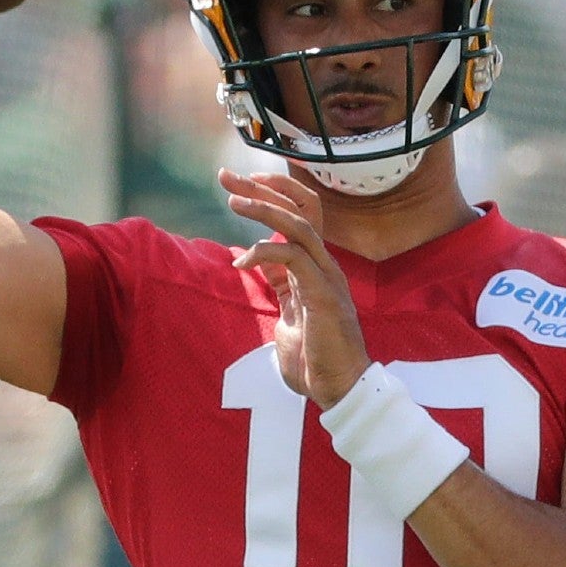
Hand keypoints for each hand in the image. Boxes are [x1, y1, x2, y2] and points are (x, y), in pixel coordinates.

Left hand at [222, 168, 369, 408]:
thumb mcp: (288, 312)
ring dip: (263, 208)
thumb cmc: (314, 358)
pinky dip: (265, 251)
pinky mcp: (322, 294)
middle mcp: (325, 265)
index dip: (272, 194)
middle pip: (301, 208)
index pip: (301, 214)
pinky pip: (294, 257)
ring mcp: (327, 277)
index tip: (240, 185)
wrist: (339, 390)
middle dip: (263, 188)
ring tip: (233, 200)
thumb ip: (278, 284)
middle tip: (227, 176)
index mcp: (317, 267)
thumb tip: (257, 260)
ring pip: (298, 225)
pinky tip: (241, 262)